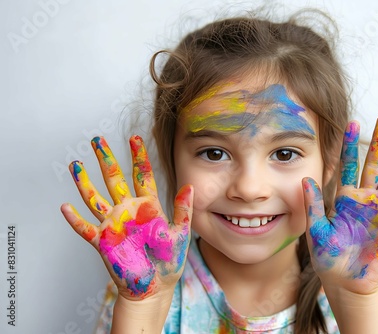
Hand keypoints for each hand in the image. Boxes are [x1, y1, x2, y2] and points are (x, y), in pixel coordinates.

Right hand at [61, 136, 192, 299]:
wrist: (155, 287)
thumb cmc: (169, 262)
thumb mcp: (181, 233)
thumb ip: (183, 210)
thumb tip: (190, 186)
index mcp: (148, 206)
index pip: (142, 175)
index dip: (138, 156)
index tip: (134, 138)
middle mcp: (128, 211)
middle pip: (114, 179)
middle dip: (106, 159)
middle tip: (98, 140)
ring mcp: (114, 224)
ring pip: (95, 198)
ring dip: (84, 182)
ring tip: (75, 164)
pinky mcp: (103, 242)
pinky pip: (85, 229)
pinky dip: (75, 219)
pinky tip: (65, 207)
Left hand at [302, 115, 377, 294]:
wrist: (344, 282)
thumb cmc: (328, 257)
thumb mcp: (315, 229)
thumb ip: (313, 205)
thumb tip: (306, 179)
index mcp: (344, 198)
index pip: (348, 165)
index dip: (349, 145)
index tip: (351, 123)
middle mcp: (364, 199)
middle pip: (373, 164)